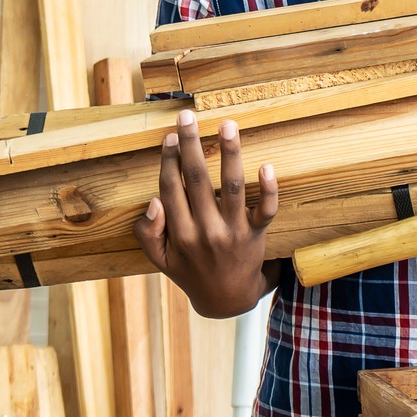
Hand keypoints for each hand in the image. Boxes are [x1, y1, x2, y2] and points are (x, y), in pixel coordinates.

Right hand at [133, 109, 280, 317]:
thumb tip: (153, 202)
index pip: (171, 188)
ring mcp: (233, 232)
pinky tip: (267, 165)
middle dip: (190, 145)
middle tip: (188, 117)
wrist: (226, 299)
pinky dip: (268, 189)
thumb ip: (148, 232)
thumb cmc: (191, 271)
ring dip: (230, 153)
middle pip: (197, 180)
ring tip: (228, 125)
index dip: (169, 160)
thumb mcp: (160, 259)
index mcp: (180, 234)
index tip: (169, 136)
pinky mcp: (256, 234)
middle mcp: (206, 231)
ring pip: (232, 187)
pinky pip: (265, 210)